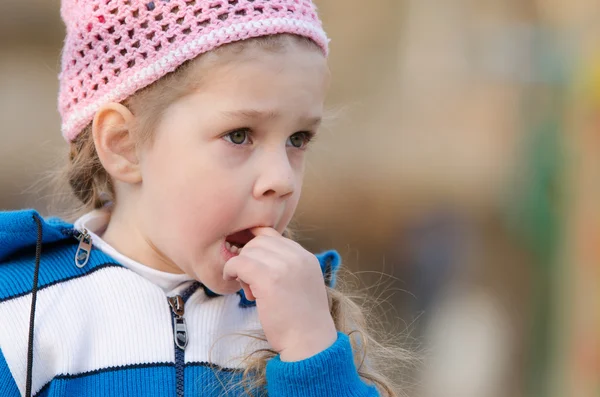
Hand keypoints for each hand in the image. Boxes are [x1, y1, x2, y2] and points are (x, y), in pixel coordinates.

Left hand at [223, 227, 337, 361]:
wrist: (309, 343)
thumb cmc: (301, 320)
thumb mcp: (302, 284)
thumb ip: (287, 266)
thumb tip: (258, 254)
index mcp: (306, 257)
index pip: (273, 236)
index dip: (257, 249)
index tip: (253, 266)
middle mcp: (298, 257)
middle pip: (259, 241)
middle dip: (249, 258)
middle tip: (251, 282)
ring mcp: (285, 266)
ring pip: (248, 250)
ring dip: (242, 267)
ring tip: (250, 289)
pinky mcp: (269, 279)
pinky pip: (239, 262)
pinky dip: (230, 270)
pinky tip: (233, 282)